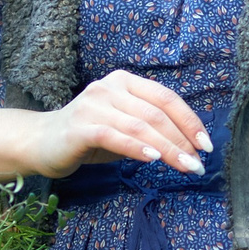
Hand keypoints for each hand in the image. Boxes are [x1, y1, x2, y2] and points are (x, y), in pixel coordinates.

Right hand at [23, 70, 210, 178]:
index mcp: (125, 82)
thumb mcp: (125, 126)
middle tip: (198, 165)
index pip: (166, 98)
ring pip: (139, 127)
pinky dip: (136, 148)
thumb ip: (151, 128)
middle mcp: (109, 88)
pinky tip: (153, 159)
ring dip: (167, 149)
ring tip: (185, 167)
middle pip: (156, 114)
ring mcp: (93, 105)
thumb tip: (190, 146)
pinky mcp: (80, 127)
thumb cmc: (90, 136)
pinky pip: (114, 136)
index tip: (206, 145)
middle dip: (182, 141)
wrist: (42, 142)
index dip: (189, 121)